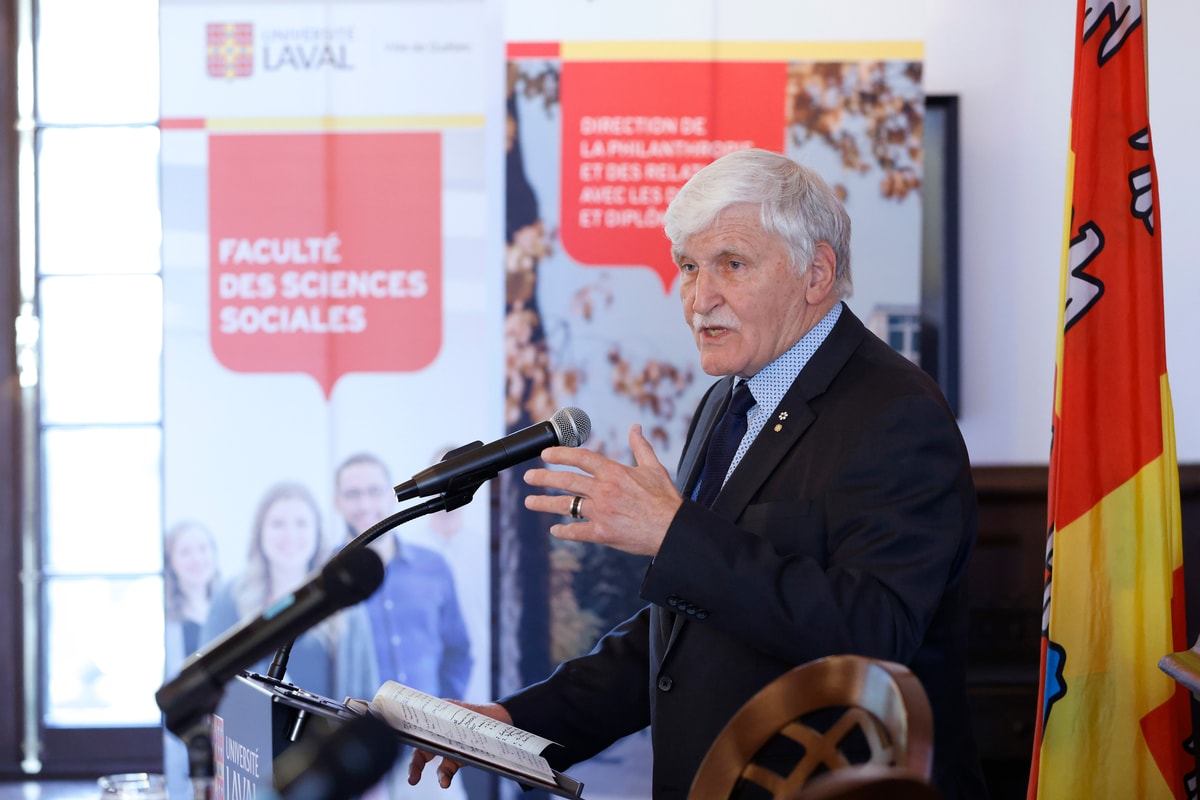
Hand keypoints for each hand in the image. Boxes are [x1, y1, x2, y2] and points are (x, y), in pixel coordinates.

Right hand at [407, 702, 512, 788]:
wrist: (501, 720)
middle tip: (413, 778)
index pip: (417, 731)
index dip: (409, 740)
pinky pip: (447, 769)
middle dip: (415, 765)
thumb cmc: (479, 712)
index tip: (403, 749)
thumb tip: (440, 720)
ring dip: (436, 775)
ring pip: (435, 764)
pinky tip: (445, 782)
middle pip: (422, 751)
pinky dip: (445, 777)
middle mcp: (440, 735)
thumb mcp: (460, 710)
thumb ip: (447, 716)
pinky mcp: (459, 758)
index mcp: (436, 719)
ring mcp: (449, 748)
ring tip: (441, 782)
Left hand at [523, 424, 681, 556]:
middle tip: (529, 477)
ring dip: (544, 503)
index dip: (559, 454)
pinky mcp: (602, 534)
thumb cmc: (665, 499)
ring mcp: (601, 512)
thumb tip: (636, 427)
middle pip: (566, 481)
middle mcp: (604, 490)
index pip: (580, 458)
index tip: (544, 454)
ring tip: (529, 502)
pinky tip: (555, 530)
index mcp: (614, 472)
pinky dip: (564, 532)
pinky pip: (577, 532)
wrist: (673, 529)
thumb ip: (640, 446)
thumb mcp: (654, 467)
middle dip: (543, 478)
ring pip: (565, 506)